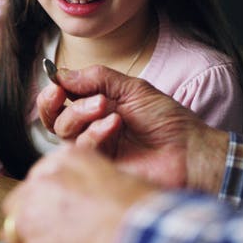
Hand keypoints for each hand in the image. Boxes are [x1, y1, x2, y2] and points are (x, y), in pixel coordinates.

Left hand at [2, 145, 155, 242]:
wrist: (141, 234)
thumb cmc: (138, 207)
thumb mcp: (112, 173)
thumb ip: (83, 177)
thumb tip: (75, 193)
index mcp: (65, 158)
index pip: (39, 177)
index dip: (46, 198)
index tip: (56, 210)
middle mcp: (44, 180)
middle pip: (19, 203)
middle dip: (32, 218)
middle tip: (54, 232)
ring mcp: (35, 211)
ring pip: (19, 230)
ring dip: (37, 241)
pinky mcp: (35, 242)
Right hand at [36, 65, 227, 191]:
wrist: (190, 150)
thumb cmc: (167, 120)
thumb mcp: (132, 89)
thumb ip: (96, 78)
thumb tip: (60, 74)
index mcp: (97, 109)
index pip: (61, 102)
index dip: (52, 92)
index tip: (55, 84)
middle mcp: (91, 130)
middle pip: (55, 120)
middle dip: (53, 104)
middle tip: (62, 93)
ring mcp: (96, 150)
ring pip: (65, 134)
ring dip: (79, 114)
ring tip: (104, 106)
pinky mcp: (100, 168)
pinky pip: (83, 150)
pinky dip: (94, 133)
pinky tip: (114, 125)